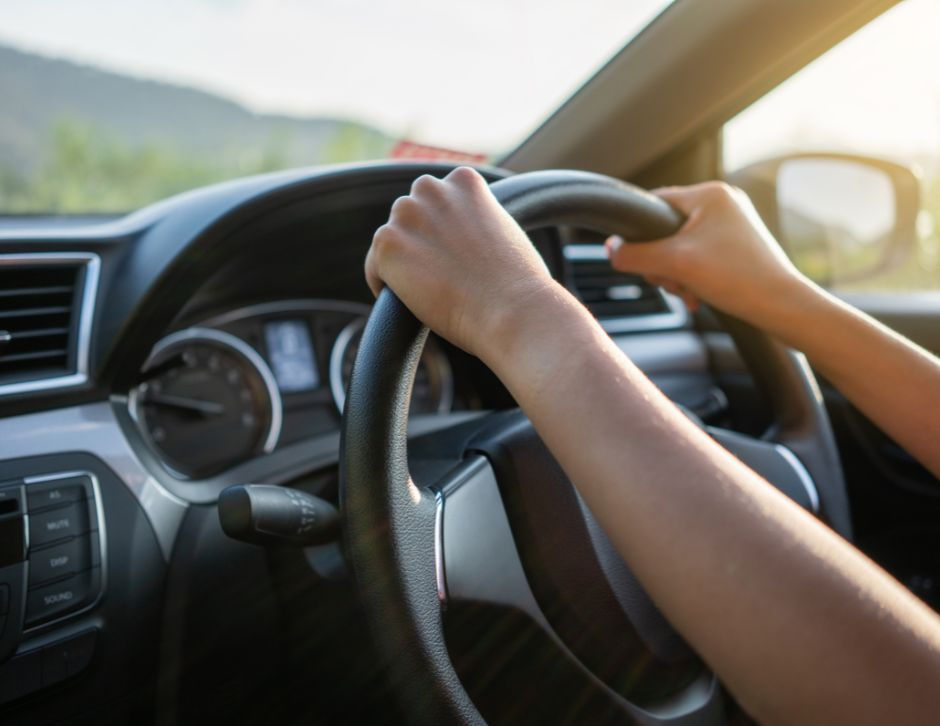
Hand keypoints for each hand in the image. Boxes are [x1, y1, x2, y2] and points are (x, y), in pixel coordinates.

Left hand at [365, 166, 559, 359]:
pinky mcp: (387, 244)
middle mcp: (432, 189)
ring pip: (391, 241)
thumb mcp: (503, 232)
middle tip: (440, 276)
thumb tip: (460, 239)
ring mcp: (406, 215)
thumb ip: (476, 221)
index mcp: (463, 180)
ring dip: (403, 263)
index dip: (442, 231)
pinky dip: (386, 287)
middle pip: (410, 215)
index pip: (436, 200)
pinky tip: (412, 302)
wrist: (512, 310)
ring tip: (430, 291)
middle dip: (419, 242)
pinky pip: (375, 268)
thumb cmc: (518, 284)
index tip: (452, 256)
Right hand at [605, 181, 808, 325]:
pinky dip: (692, 277)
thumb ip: (635, 254)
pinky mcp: (738, 247)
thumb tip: (610, 249)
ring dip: (676, 274)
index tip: (638, 259)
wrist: (782, 306)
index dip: (639, 233)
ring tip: (689, 292)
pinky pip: (699, 257)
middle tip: (672, 282)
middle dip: (662, 262)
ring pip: (681, 247)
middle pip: (666, 229)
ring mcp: (733, 225)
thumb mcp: (674, 264)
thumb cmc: (736, 278)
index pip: (654, 203)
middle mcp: (723, 203)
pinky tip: (697, 297)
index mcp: (710, 194)